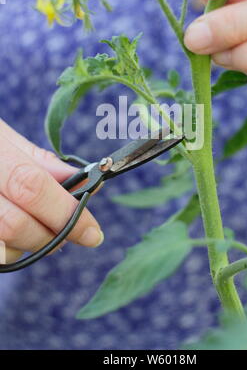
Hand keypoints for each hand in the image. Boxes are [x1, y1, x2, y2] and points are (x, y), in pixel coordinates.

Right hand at [0, 119, 102, 263]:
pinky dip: (8, 251)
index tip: (94, 233)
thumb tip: (83, 182)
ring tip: (40, 229)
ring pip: (0, 248)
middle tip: (74, 232)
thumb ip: (41, 162)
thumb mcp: (4, 138)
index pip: (32, 187)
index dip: (66, 212)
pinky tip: (13, 235)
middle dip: (52, 235)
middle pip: (15, 224)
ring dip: (29, 246)